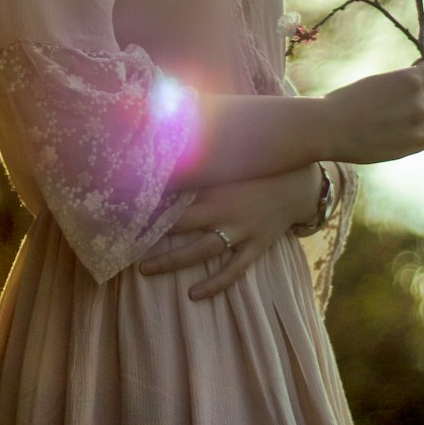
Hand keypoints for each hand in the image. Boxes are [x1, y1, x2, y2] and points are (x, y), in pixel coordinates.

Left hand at [138, 167, 319, 299]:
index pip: (176, 190)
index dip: (150, 196)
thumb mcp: (233, 153)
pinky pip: (233, 270)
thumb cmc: (261, 165)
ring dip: (172, 261)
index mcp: (217, 182)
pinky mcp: (256, 246)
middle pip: (181, 223)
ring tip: (145, 270)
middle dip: (152, 232)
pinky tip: (193, 295)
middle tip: (123, 241)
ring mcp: (242, 230)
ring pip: (201, 250)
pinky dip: (214, 283)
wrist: (301, 183)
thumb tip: (173, 129)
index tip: (122, 202)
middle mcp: (225, 208)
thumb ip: (204, 151)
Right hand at [325, 53, 423, 163]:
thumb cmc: (347, 100)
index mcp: (409, 80)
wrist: (329, 129)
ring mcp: (416, 130)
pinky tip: (400, 134)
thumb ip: (405, 86)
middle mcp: (418, 104)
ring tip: (420, 121)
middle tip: (419, 100)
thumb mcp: (379, 82)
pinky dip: (420, 137)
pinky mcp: (410, 149)